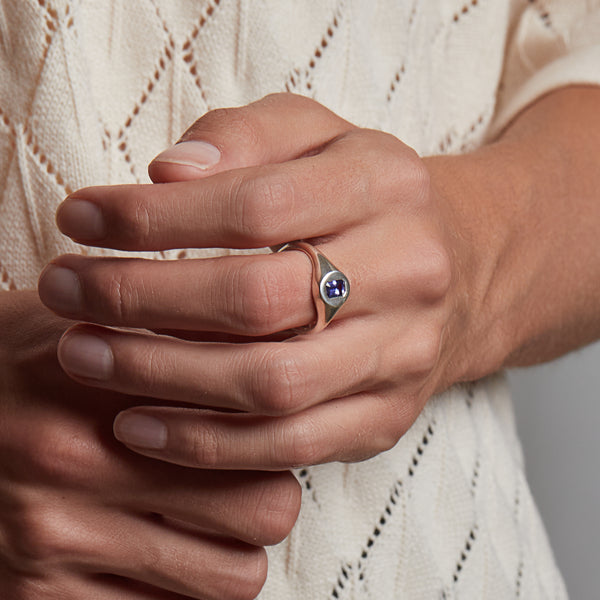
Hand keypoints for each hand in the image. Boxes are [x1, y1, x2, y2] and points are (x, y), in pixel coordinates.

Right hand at [0, 291, 299, 598]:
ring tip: (205, 525)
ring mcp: (58, 538)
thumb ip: (174, 333)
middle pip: (264, 508)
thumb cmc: (20, 368)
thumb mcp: (89, 325)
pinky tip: (158, 555)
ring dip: (231, 554)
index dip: (278, 431)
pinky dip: (180, 591)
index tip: (269, 431)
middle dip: (268, 499)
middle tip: (246, 483)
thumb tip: (265, 349)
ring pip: (232, 578)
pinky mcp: (35, 595)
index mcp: (108, 381)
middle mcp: (83, 461)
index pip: (257, 425)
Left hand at [38, 94, 488, 469]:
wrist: (460, 266)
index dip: (154, 217)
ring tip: (85, 356)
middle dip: (142, 299)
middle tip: (66, 291)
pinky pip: (292, 446)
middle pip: (258, 299)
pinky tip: (140, 426)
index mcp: (386, 186)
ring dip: (163, 377)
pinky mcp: (388, 416)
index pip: (255, 206)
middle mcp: (407, 272)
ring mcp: (402, 354)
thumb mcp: (319, 135)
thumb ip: (244, 136)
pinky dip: (206, 446)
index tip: (80, 218)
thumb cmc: (366, 196)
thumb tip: (168, 173)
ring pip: (271, 384)